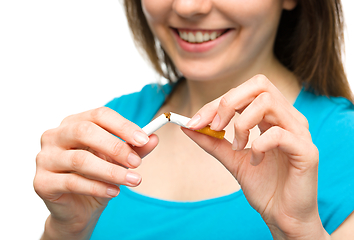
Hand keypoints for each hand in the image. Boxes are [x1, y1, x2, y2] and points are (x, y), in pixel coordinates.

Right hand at [34, 107, 157, 238]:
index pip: (99, 115)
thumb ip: (134, 149)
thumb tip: (153, 138)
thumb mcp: (118, 161)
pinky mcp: (42, 182)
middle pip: (85, 131)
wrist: (78, 209)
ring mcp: (45, 158)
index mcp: (74, 123)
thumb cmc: (97, 177)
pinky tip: (113, 192)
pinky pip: (72, 182)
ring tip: (133, 180)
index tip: (144, 139)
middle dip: (116, 147)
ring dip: (112, 171)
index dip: (123, 126)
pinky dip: (97, 187)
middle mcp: (55, 136)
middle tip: (137, 162)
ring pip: (80, 160)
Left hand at [183, 75, 328, 238]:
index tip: (195, 122)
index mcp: (272, 116)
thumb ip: (212, 140)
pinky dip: (258, 145)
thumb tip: (187, 125)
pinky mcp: (306, 150)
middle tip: (216, 126)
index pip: (244, 91)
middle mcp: (288, 117)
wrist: (283, 216)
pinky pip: (278, 133)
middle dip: (229, 102)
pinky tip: (255, 161)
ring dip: (242, 124)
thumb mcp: (231, 158)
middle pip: (259, 84)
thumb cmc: (263, 186)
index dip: (216, 102)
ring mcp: (299, 132)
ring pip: (267, 102)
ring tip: (238, 147)